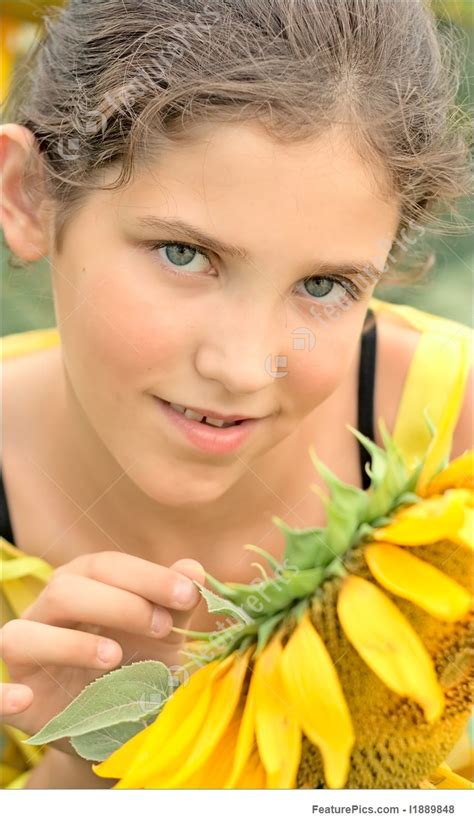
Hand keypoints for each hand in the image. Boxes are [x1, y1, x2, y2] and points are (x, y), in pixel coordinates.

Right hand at [0, 552, 205, 742]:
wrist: (123, 724)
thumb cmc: (142, 663)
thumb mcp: (165, 636)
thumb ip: (177, 601)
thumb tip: (194, 569)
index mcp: (84, 583)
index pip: (106, 565)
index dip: (146, 576)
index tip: (186, 595)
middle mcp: (49, 611)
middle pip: (66, 589)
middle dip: (120, 604)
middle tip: (163, 628)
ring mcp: (28, 653)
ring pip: (25, 632)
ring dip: (70, 643)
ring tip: (114, 656)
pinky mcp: (17, 696)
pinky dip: (2, 694)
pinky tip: (25, 698)